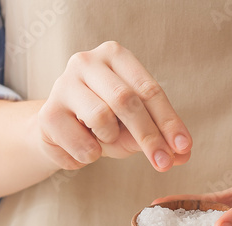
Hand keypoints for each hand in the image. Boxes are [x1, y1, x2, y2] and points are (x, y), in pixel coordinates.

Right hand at [36, 41, 191, 171]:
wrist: (56, 132)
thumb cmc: (101, 124)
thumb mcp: (133, 127)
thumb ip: (157, 137)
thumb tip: (182, 155)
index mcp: (114, 56)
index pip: (149, 89)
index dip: (169, 121)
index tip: (183, 148)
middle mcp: (87, 62)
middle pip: (126, 100)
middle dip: (149, 136)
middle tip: (163, 164)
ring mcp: (63, 84)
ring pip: (102, 119)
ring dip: (110, 141)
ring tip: (102, 141)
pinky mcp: (48, 113)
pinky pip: (82, 144)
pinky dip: (91, 157)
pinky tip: (83, 149)